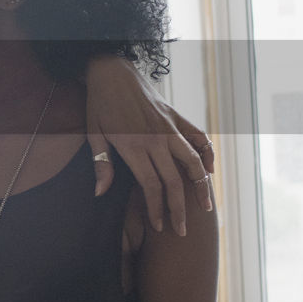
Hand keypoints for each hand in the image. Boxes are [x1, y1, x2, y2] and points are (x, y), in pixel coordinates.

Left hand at [84, 56, 213, 235]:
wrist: (111, 70)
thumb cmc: (99, 104)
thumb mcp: (93, 134)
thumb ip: (101, 165)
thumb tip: (100, 194)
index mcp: (133, 146)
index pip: (151, 186)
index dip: (157, 209)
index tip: (160, 227)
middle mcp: (155, 139)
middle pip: (174, 181)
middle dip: (179, 209)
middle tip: (182, 231)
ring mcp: (168, 127)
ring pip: (192, 161)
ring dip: (201, 186)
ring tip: (206, 207)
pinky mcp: (175, 116)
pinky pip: (197, 136)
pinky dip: (206, 153)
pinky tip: (209, 170)